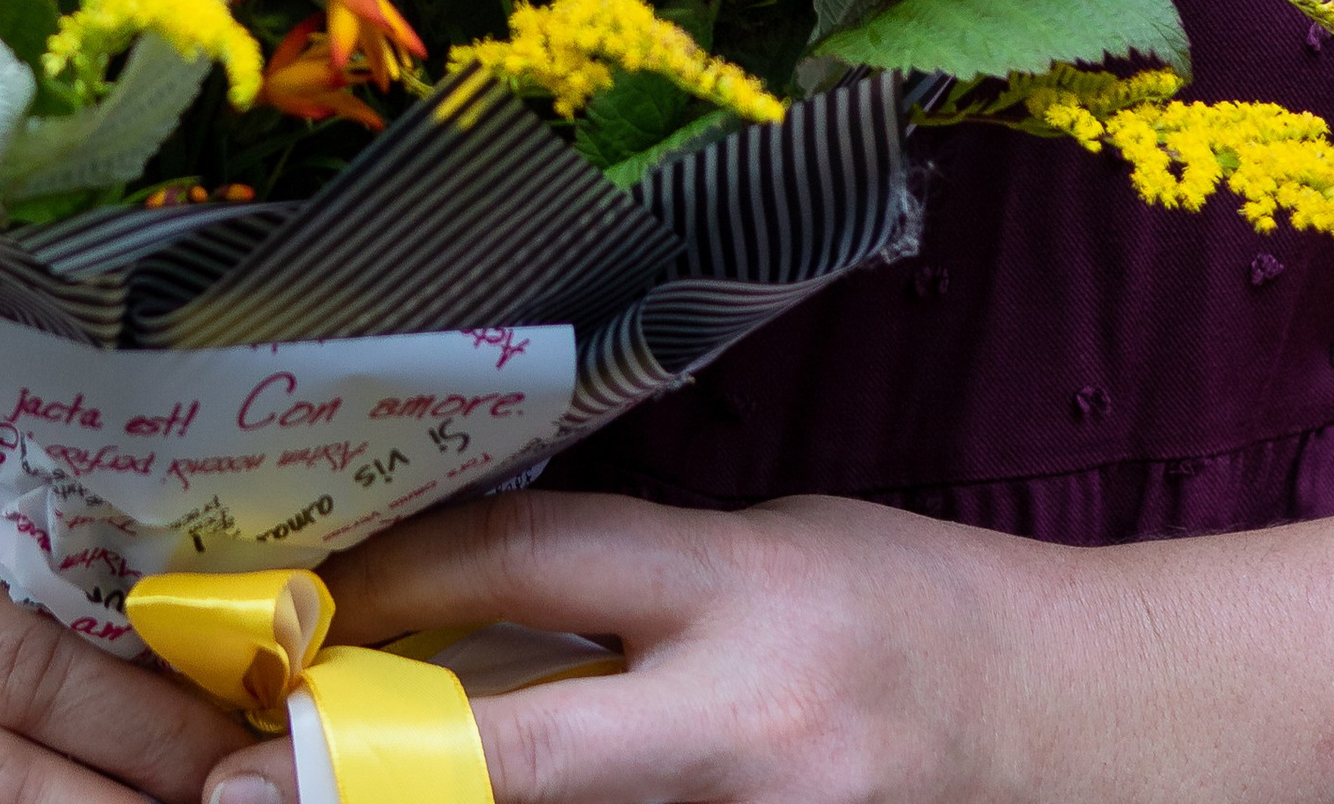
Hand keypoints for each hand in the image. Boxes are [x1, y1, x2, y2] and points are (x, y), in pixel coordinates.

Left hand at [194, 488, 1073, 803]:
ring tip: (334, 798)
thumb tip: (443, 612)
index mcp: (746, 592)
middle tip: (243, 786)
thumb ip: (621, 590)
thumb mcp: (763, 555)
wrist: (1090, 728)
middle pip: (520, 756)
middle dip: (370, 771)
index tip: (297, 601)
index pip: (533, 565)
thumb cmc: (914, 613)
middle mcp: (755, 727)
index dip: (396, 579)